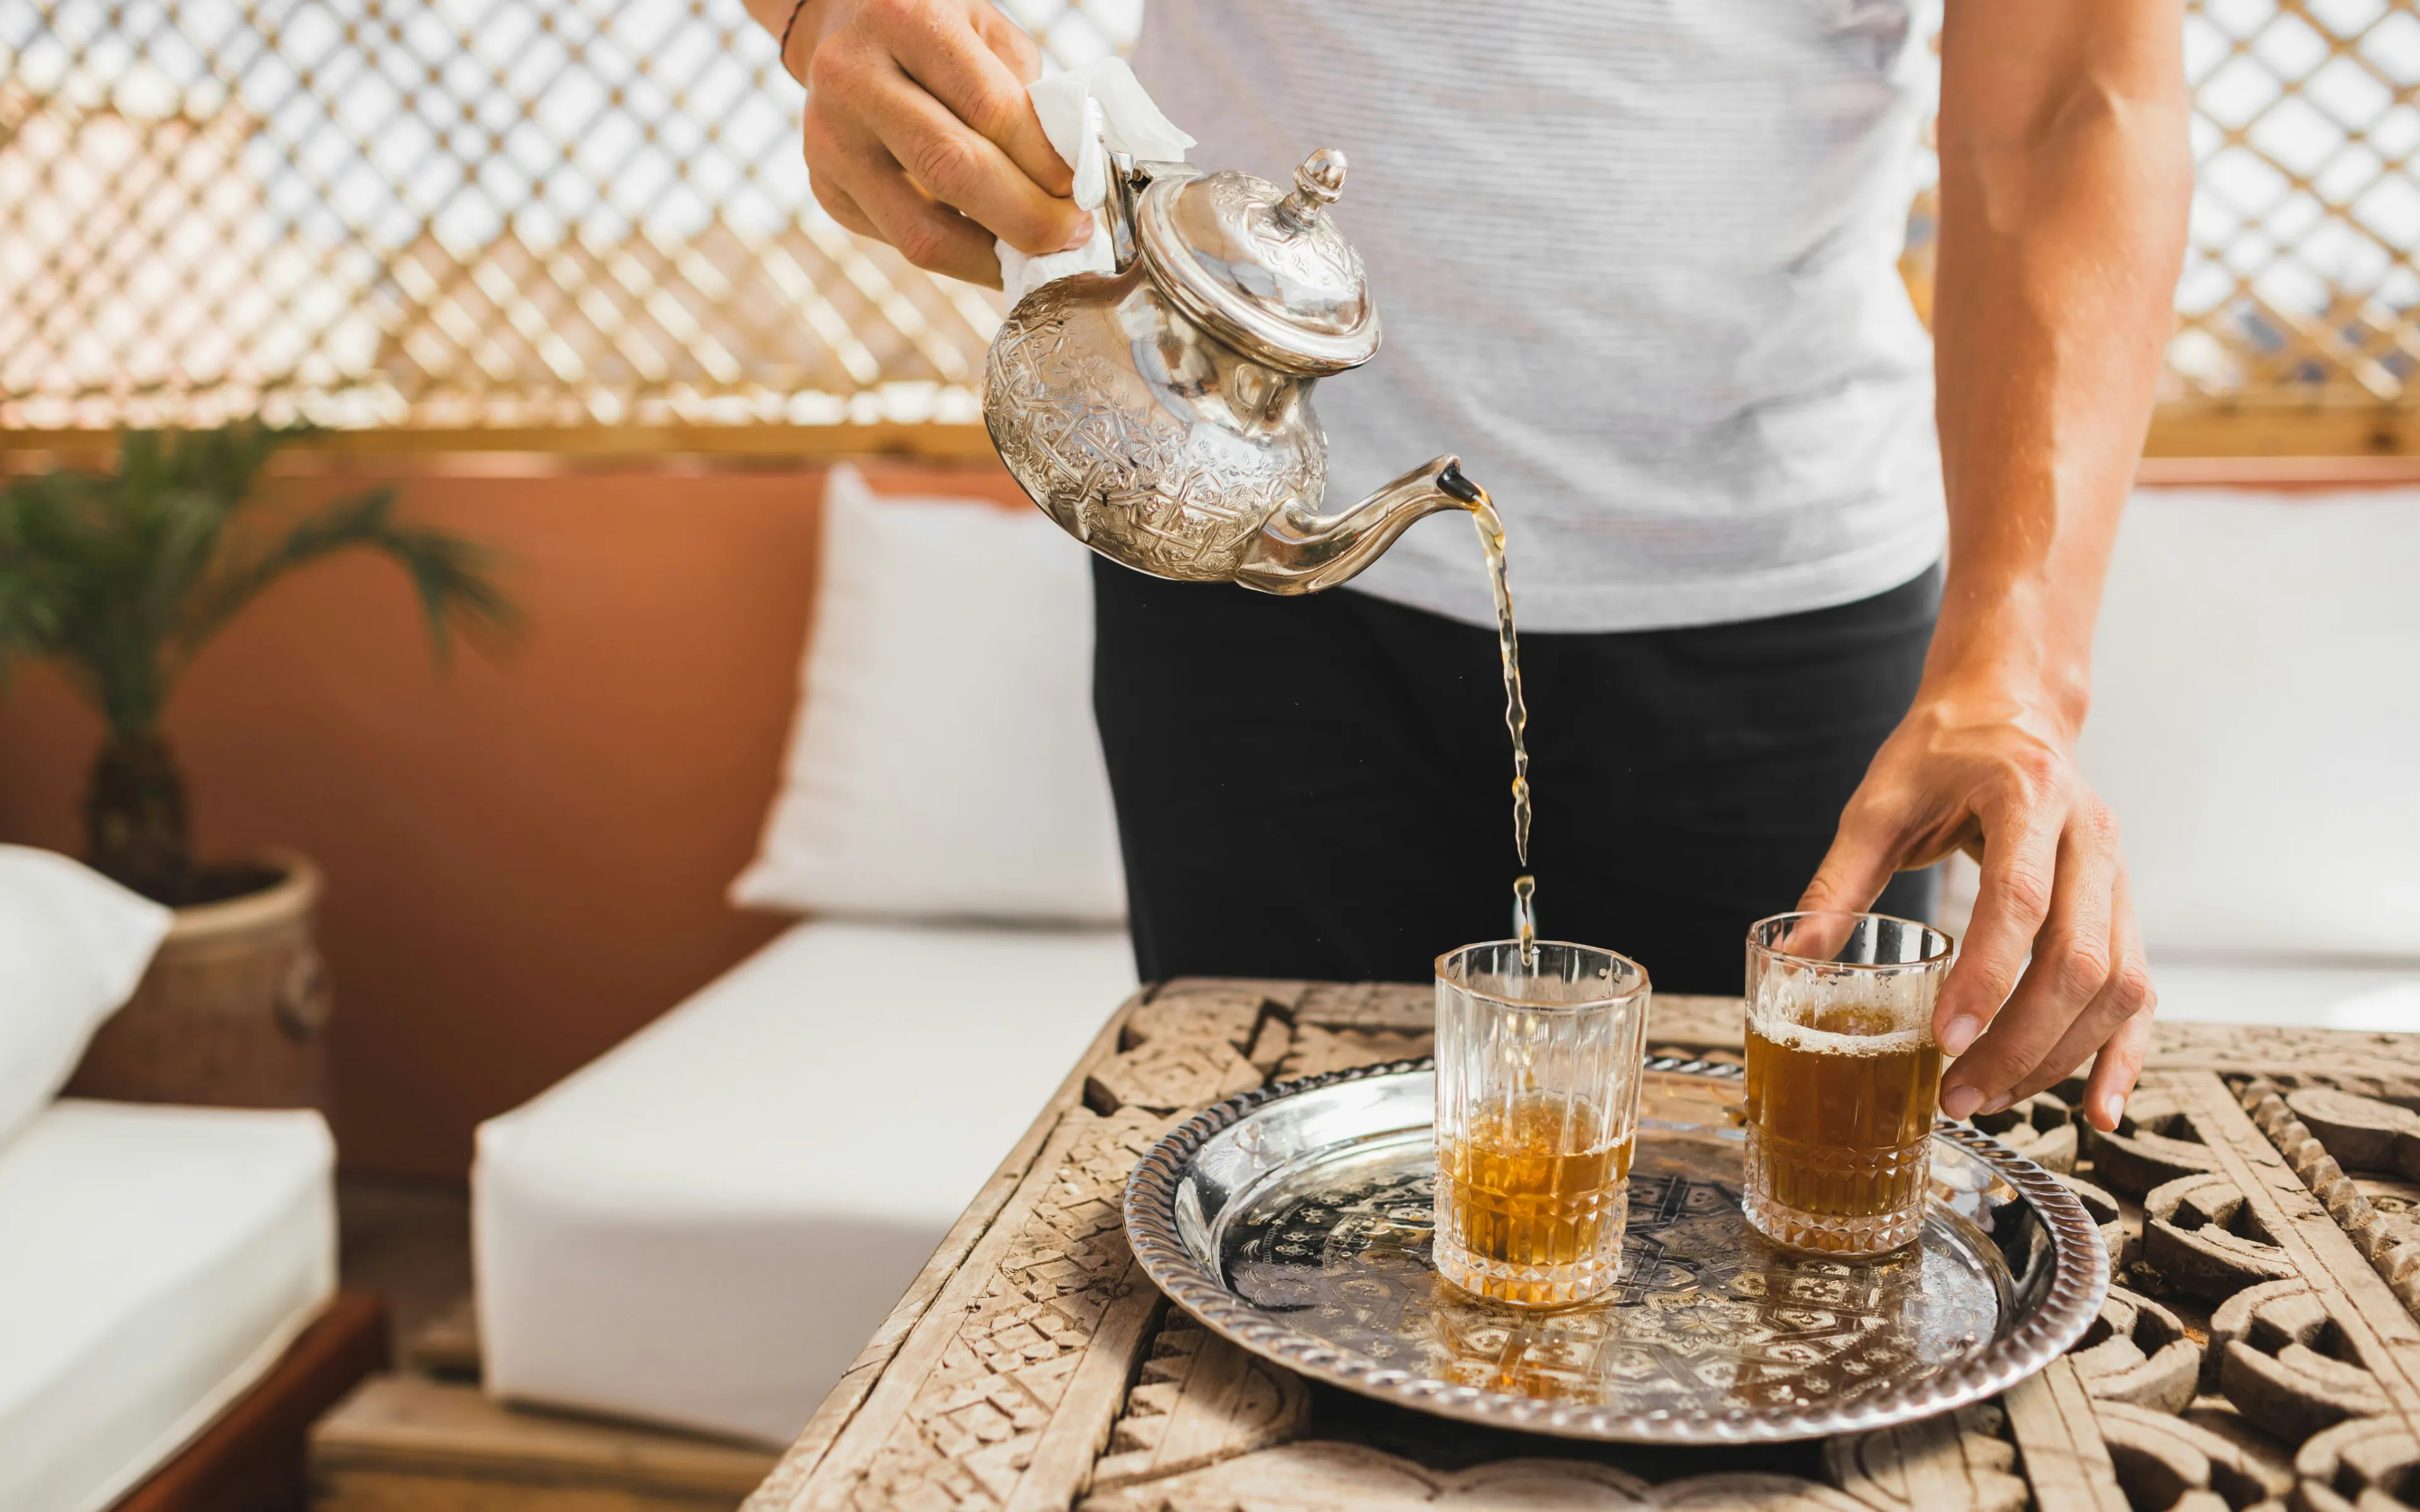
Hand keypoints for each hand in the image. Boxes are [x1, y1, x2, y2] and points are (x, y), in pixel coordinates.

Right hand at [787, 0, 1093, 285]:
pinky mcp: (827, 190)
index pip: (989, 109)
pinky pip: (905, 243)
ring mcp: (830, 141)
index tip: (1085, 192)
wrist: (842, 30)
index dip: (1046, 163)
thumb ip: (1027, 100)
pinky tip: (994, 247)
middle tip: (1073, 236)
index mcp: (904, 21)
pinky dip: (963, 256)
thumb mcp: (988, 34)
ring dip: (995, 257)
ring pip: (922, 232)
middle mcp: (853, 79)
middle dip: (1027, 219)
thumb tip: (1070, 188)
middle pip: (952, 171)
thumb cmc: (936, 31)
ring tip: (1040, 257)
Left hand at [1799, 680, 2153, 1133]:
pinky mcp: (2127, 908)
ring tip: (1992, 1097)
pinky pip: (2141, 990)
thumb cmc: (1941, 753)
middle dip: (2021, 1039)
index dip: (1988, 977)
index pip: (2020, 901)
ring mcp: (2121, 875)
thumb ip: (1838, 881)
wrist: (2009, 709)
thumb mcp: (1877, 803)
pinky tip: (2096, 1108)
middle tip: (1959, 1092)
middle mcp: (2091, 837)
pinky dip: (2121, 1053)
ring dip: (2060, 1055)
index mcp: (2029, 797)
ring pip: (2118, 985)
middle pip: (2079, 958)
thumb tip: (1791, 955)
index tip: (1945, 1040)